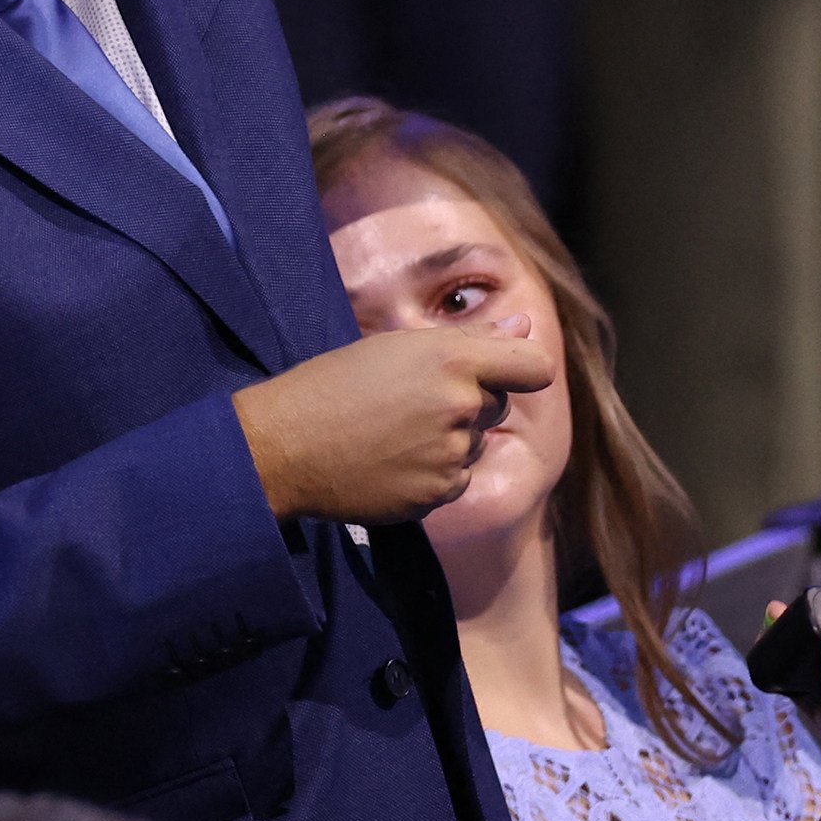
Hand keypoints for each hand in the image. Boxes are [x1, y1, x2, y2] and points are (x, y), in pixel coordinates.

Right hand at [231, 317, 554, 523]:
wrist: (286, 447)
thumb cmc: (335, 383)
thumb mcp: (396, 345)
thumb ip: (472, 338)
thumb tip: (526, 325)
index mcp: (453, 360)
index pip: (535, 366)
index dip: (525, 367)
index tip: (509, 369)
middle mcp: (461, 408)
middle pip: (497, 403)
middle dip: (469, 401)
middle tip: (412, 400)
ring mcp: (451, 456)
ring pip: (474, 444)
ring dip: (449, 439)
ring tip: (393, 432)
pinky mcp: (437, 495)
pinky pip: (456, 480)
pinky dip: (433, 472)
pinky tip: (391, 461)